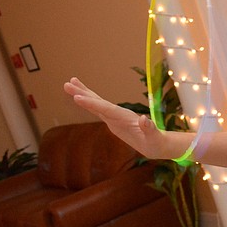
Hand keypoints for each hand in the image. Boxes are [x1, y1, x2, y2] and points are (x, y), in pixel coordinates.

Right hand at [63, 77, 180, 159]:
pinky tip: (79, 98)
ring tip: (68, 84)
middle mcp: (119, 114)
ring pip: (97, 104)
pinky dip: (89, 104)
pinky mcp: (113, 121)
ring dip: (83, 95)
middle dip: (83, 93)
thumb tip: (144, 119)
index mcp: (126, 117)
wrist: (159, 143)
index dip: (92, 103)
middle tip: (67, 83)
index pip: (106, 109)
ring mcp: (115, 117)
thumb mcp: (154, 138)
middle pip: (99, 102)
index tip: (78, 98)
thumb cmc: (157, 142)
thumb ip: (150, 128)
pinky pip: (98, 111)